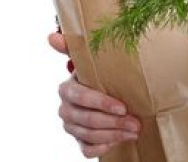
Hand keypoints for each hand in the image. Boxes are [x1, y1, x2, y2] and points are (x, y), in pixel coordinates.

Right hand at [48, 32, 141, 157]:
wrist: (103, 91)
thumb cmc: (99, 73)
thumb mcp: (90, 59)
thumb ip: (73, 47)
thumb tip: (51, 36)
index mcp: (67, 89)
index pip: (82, 98)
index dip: (101, 104)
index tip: (122, 107)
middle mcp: (65, 109)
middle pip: (87, 120)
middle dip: (113, 122)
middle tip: (135, 122)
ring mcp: (71, 126)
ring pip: (89, 135)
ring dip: (114, 134)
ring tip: (135, 130)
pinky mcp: (78, 140)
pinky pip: (86, 150)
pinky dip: (102, 147)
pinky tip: (118, 141)